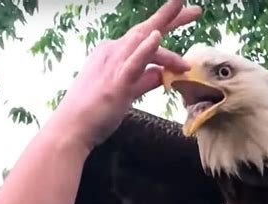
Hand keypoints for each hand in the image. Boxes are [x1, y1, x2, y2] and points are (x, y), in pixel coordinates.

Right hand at [48, 0, 200, 150]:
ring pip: (143, 41)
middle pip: (146, 30)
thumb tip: (161, 75)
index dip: (165, 23)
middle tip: (196, 10)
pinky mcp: (116, 84)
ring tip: (192, 23)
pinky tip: (157, 36)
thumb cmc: (95, 111)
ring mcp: (113, 66)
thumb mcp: (125, 91)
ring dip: (166, 28)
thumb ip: (144, 80)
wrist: (70, 128)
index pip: (144, 35)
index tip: (185, 13)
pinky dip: (145, 49)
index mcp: (112, 53)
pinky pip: (133, 64)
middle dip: (171, 16)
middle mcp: (112, 53)